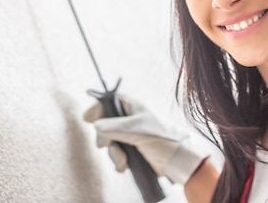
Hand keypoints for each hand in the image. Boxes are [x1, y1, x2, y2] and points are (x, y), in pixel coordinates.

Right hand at [83, 95, 208, 184]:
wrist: (179, 161)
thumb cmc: (163, 138)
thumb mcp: (137, 129)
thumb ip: (114, 126)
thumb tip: (95, 125)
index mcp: (132, 107)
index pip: (109, 101)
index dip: (98, 108)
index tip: (88, 118)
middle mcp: (129, 120)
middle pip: (104, 124)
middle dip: (104, 138)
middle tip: (106, 145)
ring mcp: (130, 136)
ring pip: (110, 142)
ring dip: (113, 153)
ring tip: (123, 160)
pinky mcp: (133, 151)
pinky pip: (117, 155)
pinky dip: (118, 162)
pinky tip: (125, 165)